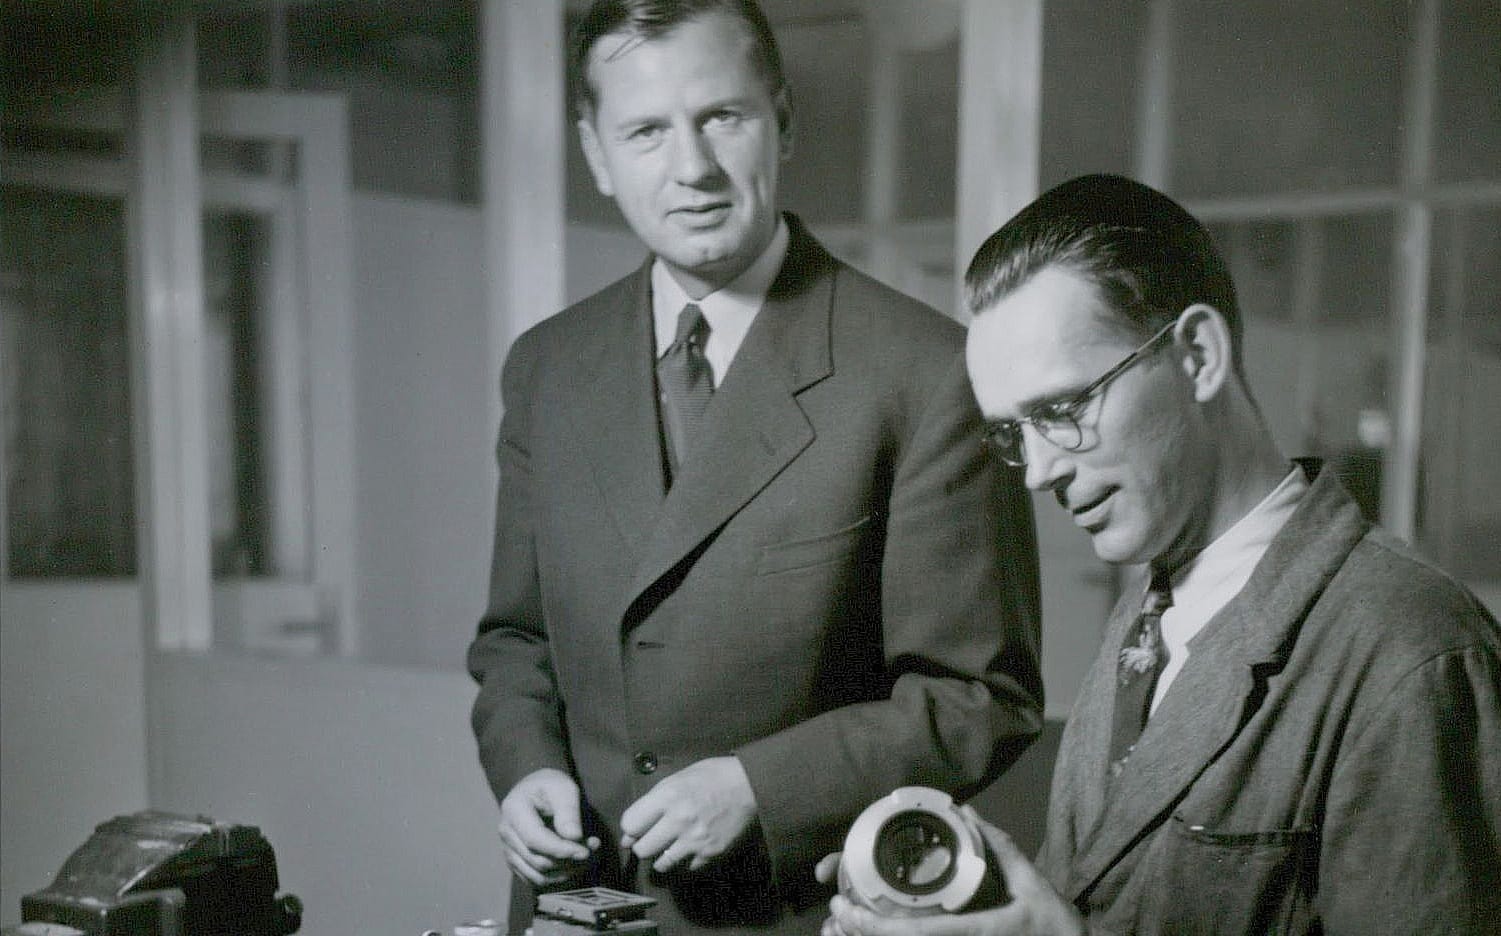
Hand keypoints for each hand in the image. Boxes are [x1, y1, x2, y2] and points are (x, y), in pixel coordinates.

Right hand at [497, 768, 598, 886]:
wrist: (536, 790)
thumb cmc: (551, 786)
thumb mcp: (564, 788)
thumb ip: (568, 811)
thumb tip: (572, 837)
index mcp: (513, 809)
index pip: (535, 840)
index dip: (561, 850)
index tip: (585, 852)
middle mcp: (506, 833)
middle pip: (537, 861)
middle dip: (569, 861)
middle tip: (594, 849)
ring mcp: (509, 850)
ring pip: (538, 876)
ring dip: (567, 872)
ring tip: (588, 855)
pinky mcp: (517, 862)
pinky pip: (537, 880)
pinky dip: (559, 877)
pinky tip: (575, 863)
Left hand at [619, 756, 757, 872]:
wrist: (750, 786)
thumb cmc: (711, 777)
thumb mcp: (677, 779)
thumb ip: (651, 804)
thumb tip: (629, 833)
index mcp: (668, 796)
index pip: (630, 825)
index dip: (631, 828)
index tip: (638, 828)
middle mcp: (678, 820)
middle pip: (642, 850)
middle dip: (644, 845)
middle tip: (654, 838)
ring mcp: (695, 840)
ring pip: (661, 864)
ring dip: (662, 857)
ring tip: (672, 846)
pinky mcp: (710, 854)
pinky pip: (686, 869)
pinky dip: (685, 862)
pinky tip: (691, 848)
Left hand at [821, 807, 1083, 935]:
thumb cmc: (1057, 928)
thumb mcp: (1034, 885)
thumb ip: (1000, 848)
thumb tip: (967, 811)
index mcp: (978, 933)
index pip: (915, 935)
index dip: (873, 927)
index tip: (844, 909)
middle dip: (861, 935)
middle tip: (837, 914)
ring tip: (848, 925)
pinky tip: (878, 934)